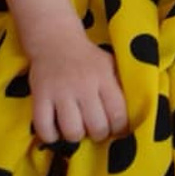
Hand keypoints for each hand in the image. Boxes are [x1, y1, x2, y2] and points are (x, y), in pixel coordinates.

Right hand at [28, 30, 128, 144]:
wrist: (55, 39)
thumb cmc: (87, 58)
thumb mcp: (109, 64)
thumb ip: (120, 86)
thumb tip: (134, 114)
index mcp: (103, 77)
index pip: (118, 114)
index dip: (119, 129)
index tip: (115, 129)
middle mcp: (83, 85)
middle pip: (96, 127)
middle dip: (98, 134)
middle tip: (94, 129)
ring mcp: (60, 91)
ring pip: (72, 131)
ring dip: (75, 136)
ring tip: (76, 127)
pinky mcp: (40, 96)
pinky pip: (44, 128)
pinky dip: (50, 135)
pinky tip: (55, 130)